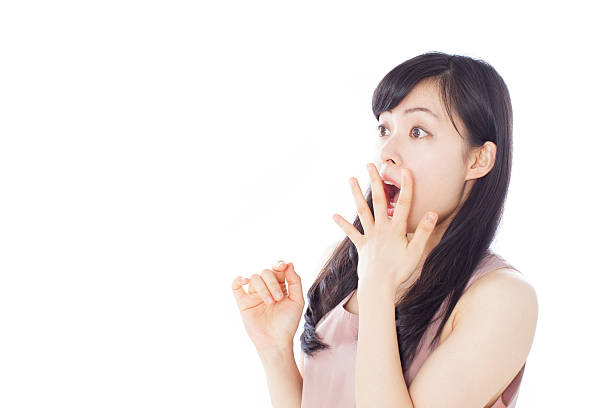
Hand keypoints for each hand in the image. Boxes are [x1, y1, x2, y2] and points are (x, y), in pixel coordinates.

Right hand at [231, 260, 304, 352]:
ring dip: (263, 288)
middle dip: (273, 283)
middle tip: (278, 299)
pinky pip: (235, 286)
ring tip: (269, 303)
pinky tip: (244, 281)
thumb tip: (289, 263)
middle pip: (266, 272)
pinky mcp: (243, 302)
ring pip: (254, 278)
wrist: (276, 341)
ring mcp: (254, 294)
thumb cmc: (288, 323)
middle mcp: (266, 287)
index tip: (283, 266)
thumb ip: (295, 281)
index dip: (279, 264)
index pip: (277, 268)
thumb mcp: (297, 301)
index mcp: (280, 285)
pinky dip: (238, 280)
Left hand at [332, 163, 437, 294]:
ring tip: (351, 179)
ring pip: (362, 211)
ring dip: (356, 194)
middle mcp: (381, 228)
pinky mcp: (361, 245)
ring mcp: (370, 236)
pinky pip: (351, 233)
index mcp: (396, 229)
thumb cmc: (399, 271)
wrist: (378, 286)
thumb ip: (424, 231)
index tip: (405, 170)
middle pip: (378, 201)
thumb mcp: (416, 252)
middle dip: (375, 182)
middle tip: (370, 165)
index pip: (403, 204)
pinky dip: (343, 224)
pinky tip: (334, 215)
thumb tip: (432, 213)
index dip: (406, 187)